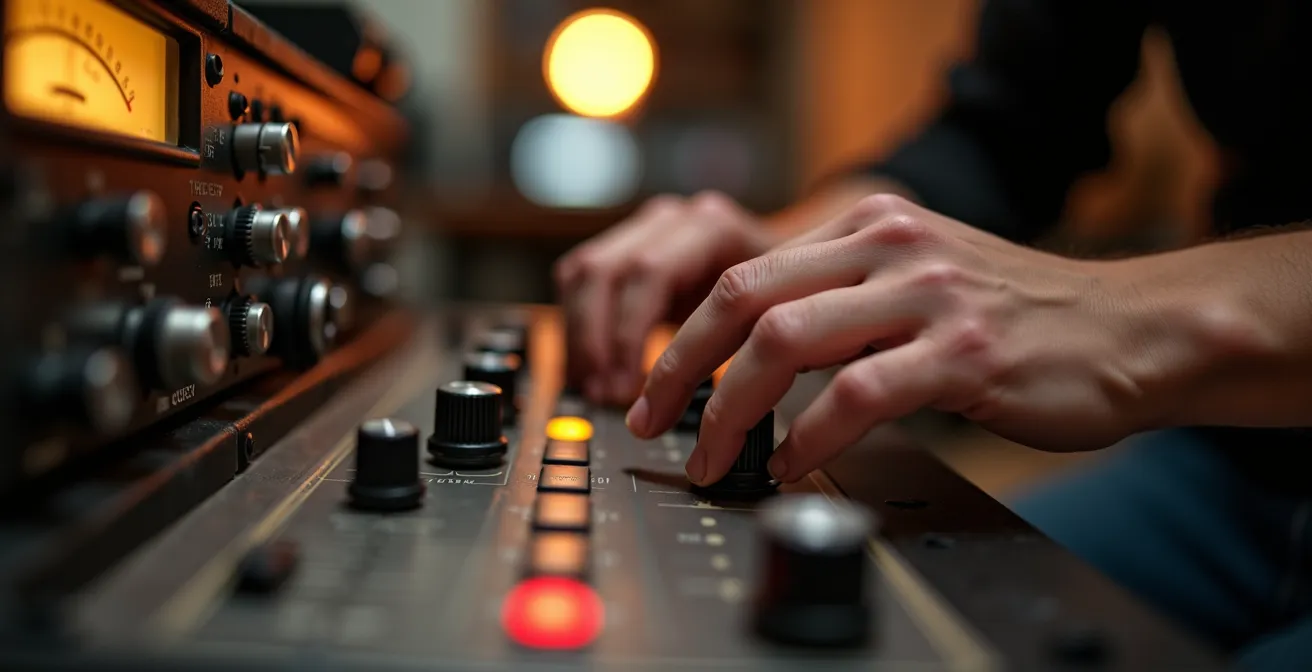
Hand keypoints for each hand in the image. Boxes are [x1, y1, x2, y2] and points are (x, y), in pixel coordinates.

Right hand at [554, 192, 772, 404]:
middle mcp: (673, 220)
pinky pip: (580, 280)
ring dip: (582, 338)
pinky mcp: (626, 246)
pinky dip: (581, 330)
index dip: (630, 335)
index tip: (630, 389)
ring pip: (583, 273)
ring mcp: (645, 228)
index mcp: (712, 228)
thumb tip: (719, 416)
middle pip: (604, 271)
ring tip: (598, 389)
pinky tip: (595, 371)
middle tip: (608, 395)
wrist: (791, 261)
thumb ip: (749, 347)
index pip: (649, 274)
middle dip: (598, 342)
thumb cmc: (789, 294)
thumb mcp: (780, 315)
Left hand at [625, 194, 1163, 485]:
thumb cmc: (1022, 319)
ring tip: (714, 456)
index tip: (654, 385)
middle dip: (681, 366)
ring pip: (787, 342)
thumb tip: (759, 360)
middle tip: (652, 419)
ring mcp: (928, 294)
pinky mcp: (964, 352)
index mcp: (869, 224)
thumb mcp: (921, 279)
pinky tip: (796, 464)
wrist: (1132, 328)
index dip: (685, 334)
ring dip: (732, 409)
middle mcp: (890, 245)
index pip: (745, 273)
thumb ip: (846, 300)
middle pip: (745, 298)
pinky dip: (810, 437)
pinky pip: (857, 394)